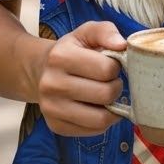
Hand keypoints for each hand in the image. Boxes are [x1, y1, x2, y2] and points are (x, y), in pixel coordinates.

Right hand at [35, 20, 126, 135]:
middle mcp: (51, 84)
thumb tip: (122, 45)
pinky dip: (103, 122)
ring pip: (100, 119)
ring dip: (112, 108)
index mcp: (60, 56)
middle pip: (105, 94)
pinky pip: (93, 131)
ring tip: (108, 97)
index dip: (116, 67)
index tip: (111, 65)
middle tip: (112, 82)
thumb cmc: (72, 51)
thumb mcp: (86, 33)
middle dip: (116, 88)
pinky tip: (98, 108)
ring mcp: (51, 108)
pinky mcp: (56, 126)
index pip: (106, 69)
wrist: (41, 70)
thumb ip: (106, 31)